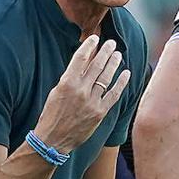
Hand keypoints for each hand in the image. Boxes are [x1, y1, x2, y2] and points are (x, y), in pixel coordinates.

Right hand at [34, 36, 131, 153]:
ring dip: (114, 64)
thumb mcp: (56, 92)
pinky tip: (126, 74)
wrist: (53, 140)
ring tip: (118, 55)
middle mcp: (81, 90)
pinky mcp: (100, 112)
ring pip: (106, 77)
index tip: (95, 38)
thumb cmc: (51, 115)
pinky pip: (113, 94)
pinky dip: (121, 83)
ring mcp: (92, 101)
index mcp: (67, 83)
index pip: (80, 58)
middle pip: (96, 65)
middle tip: (112, 43)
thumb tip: (83, 64)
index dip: (89, 45)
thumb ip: (70, 78)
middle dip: (105, 52)